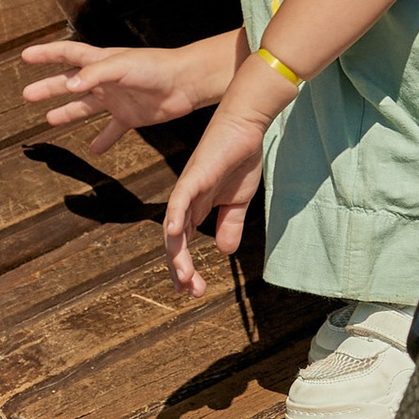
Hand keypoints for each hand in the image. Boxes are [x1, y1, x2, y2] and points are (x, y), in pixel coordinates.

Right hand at [21, 38, 215, 138]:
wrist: (187, 83)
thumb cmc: (157, 67)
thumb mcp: (122, 65)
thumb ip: (95, 74)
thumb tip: (70, 85)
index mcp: (101, 62)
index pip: (67, 55)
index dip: (46, 54)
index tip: (26, 56)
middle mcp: (105, 80)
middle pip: (70, 83)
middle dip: (49, 88)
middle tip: (27, 95)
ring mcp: (117, 98)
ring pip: (86, 107)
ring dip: (68, 112)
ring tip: (49, 120)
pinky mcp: (131, 116)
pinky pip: (113, 130)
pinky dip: (102, 140)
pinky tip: (93, 150)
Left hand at [161, 82, 282, 295]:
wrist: (247, 126)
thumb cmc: (240, 157)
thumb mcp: (238, 201)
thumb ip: (229, 224)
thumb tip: (223, 251)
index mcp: (196, 208)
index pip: (184, 243)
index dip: (185, 267)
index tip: (191, 290)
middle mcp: (186, 202)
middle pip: (175, 241)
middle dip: (180, 269)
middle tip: (189, 291)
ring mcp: (188, 189)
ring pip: (174, 227)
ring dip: (177, 254)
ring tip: (183, 277)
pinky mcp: (194, 176)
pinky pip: (179, 200)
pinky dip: (174, 218)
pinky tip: (171, 235)